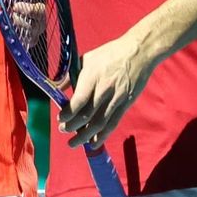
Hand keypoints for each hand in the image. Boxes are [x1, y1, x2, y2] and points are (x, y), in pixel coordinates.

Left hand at [60, 33, 157, 148]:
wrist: (139, 52)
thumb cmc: (109, 54)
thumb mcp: (86, 59)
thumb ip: (71, 76)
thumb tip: (57, 88)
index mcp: (92, 77)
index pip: (78, 101)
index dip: (68, 114)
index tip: (60, 119)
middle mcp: (104, 90)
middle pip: (87, 115)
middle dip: (73, 127)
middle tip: (63, 131)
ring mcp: (117, 98)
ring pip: (100, 123)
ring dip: (86, 136)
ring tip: (75, 143)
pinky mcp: (127, 103)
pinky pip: (114, 122)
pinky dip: (104, 135)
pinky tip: (95, 142)